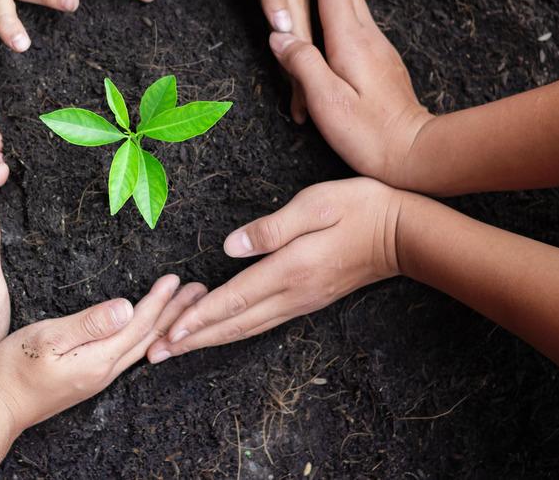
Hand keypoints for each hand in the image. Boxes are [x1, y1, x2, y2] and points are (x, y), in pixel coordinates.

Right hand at [0, 275, 206, 432]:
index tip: (176, 279)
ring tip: (183, 307)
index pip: (138, 324)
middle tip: (199, 291)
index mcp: (98, 359)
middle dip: (174, 312)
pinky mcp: (89, 378)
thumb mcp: (47, 339)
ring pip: (141, 346)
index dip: (158, 300)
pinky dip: (146, 337)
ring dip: (164, 323)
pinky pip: (128, 354)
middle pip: (148, 336)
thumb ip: (88, 324)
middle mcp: (104, 371)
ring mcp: (98, 377)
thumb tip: (126, 308)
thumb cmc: (13, 370)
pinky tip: (148, 333)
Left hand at [146, 178, 405, 362]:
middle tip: (155, 353)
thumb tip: (230, 247)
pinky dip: (233, 330)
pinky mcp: (307, 300)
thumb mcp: (316, 205)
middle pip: (234, 324)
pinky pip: (261, 322)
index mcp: (290, 270)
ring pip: (246, 328)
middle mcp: (293, 294)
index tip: (168, 332)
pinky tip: (219, 331)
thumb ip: (272, 228)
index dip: (198, 317)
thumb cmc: (360, 208)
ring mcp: (301, 301)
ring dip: (209, 339)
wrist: (403, 233)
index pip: (234, 299)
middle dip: (192, 339)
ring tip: (176, 348)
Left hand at [220, 0, 308, 122]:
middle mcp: (300, 5)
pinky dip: (302, 53)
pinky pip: (302, 33)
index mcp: (295, 4)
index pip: (304, 53)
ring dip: (307, 74)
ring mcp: (297, 1)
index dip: (302, 85)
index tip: (302, 114)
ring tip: (305, 100)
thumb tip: (286, 28)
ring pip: (308, 46)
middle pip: (309, 55)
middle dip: (307, 88)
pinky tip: (304, 61)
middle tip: (304, 118)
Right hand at [269, 0, 434, 185]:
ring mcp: (377, 47)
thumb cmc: (368, 133)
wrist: (414, 152)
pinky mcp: (379, 60)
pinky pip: (355, 15)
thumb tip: (279, 34)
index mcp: (352, 41)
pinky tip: (331, 2)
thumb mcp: (326, 101)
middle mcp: (368, 36)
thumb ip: (302, 63)